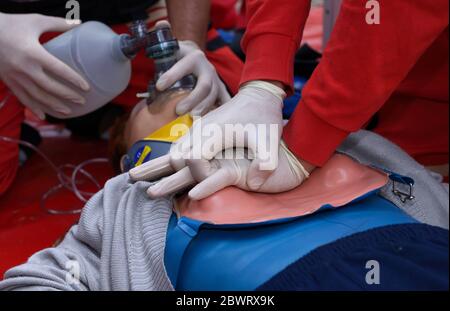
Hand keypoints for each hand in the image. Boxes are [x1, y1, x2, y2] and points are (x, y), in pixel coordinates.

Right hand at [0, 13, 89, 118]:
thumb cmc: (11, 24)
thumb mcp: (35, 21)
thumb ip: (58, 24)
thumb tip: (79, 23)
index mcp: (33, 53)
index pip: (58, 70)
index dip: (73, 79)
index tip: (86, 87)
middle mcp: (24, 67)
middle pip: (50, 87)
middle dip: (67, 95)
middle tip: (81, 101)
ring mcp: (15, 76)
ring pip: (37, 96)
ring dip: (53, 105)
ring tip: (68, 111)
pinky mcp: (8, 80)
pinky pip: (22, 97)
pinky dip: (33, 108)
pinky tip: (44, 116)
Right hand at [130, 81, 287, 191]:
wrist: (258, 95)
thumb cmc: (264, 118)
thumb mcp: (270, 141)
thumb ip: (266, 164)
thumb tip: (253, 185)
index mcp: (214, 133)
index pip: (192, 161)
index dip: (203, 175)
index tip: (220, 175)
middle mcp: (199, 130)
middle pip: (176, 158)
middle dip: (190, 173)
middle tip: (213, 175)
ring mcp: (196, 128)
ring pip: (175, 153)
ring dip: (186, 167)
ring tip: (210, 171)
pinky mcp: (197, 129)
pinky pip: (182, 148)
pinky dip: (187, 160)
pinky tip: (209, 163)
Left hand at [156, 40, 230, 115]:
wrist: (195, 57)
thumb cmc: (180, 55)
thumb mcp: (172, 46)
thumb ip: (164, 36)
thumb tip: (159, 25)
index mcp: (194, 58)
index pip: (184, 66)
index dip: (171, 75)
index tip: (159, 86)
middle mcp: (208, 70)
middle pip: (204, 86)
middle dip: (192, 99)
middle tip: (178, 111)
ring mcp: (216, 81)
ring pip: (213, 97)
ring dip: (202, 109)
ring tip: (191, 120)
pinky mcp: (220, 91)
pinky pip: (223, 102)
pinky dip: (222, 111)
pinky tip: (217, 122)